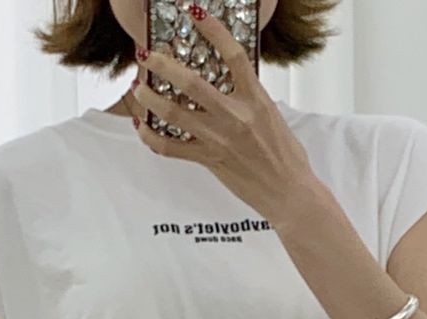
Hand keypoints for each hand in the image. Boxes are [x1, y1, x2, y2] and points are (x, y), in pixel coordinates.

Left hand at [132, 5, 315, 222]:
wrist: (289, 193)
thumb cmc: (285, 155)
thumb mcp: (271, 113)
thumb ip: (249, 95)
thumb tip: (230, 79)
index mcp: (255, 98)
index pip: (233, 55)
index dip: (213, 30)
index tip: (194, 12)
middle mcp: (235, 116)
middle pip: (191, 83)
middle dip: (163, 64)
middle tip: (146, 54)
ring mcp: (219, 139)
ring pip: (175, 114)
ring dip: (150, 98)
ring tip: (138, 86)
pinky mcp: (209, 160)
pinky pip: (171, 149)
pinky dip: (151, 138)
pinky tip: (141, 127)